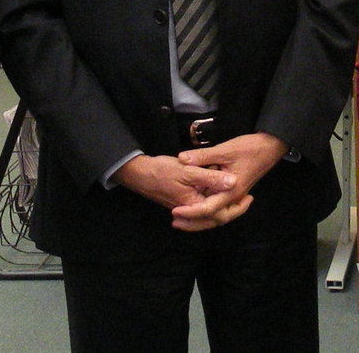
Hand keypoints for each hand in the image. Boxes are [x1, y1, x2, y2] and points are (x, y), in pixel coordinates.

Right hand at [114, 153, 237, 217]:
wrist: (139, 173)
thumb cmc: (162, 171)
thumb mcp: (188, 170)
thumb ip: (211, 177)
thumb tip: (234, 183)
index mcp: (196, 205)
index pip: (222, 213)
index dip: (238, 206)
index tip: (249, 196)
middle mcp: (192, 211)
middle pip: (217, 217)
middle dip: (233, 210)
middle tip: (247, 200)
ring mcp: (186, 208)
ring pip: (209, 213)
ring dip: (223, 208)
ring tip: (236, 198)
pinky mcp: (182, 203)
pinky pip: (201, 208)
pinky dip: (211, 204)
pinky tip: (214, 193)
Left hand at [171, 132, 287, 230]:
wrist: (269, 147)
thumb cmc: (249, 149)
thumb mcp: (223, 150)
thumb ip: (202, 156)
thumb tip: (182, 159)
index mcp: (231, 191)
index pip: (209, 209)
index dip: (191, 212)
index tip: (175, 211)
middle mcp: (233, 197)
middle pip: (213, 217)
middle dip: (195, 221)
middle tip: (175, 221)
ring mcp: (234, 195)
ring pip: (217, 212)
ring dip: (200, 215)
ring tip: (181, 215)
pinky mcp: (233, 190)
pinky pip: (219, 203)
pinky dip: (207, 206)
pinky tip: (194, 202)